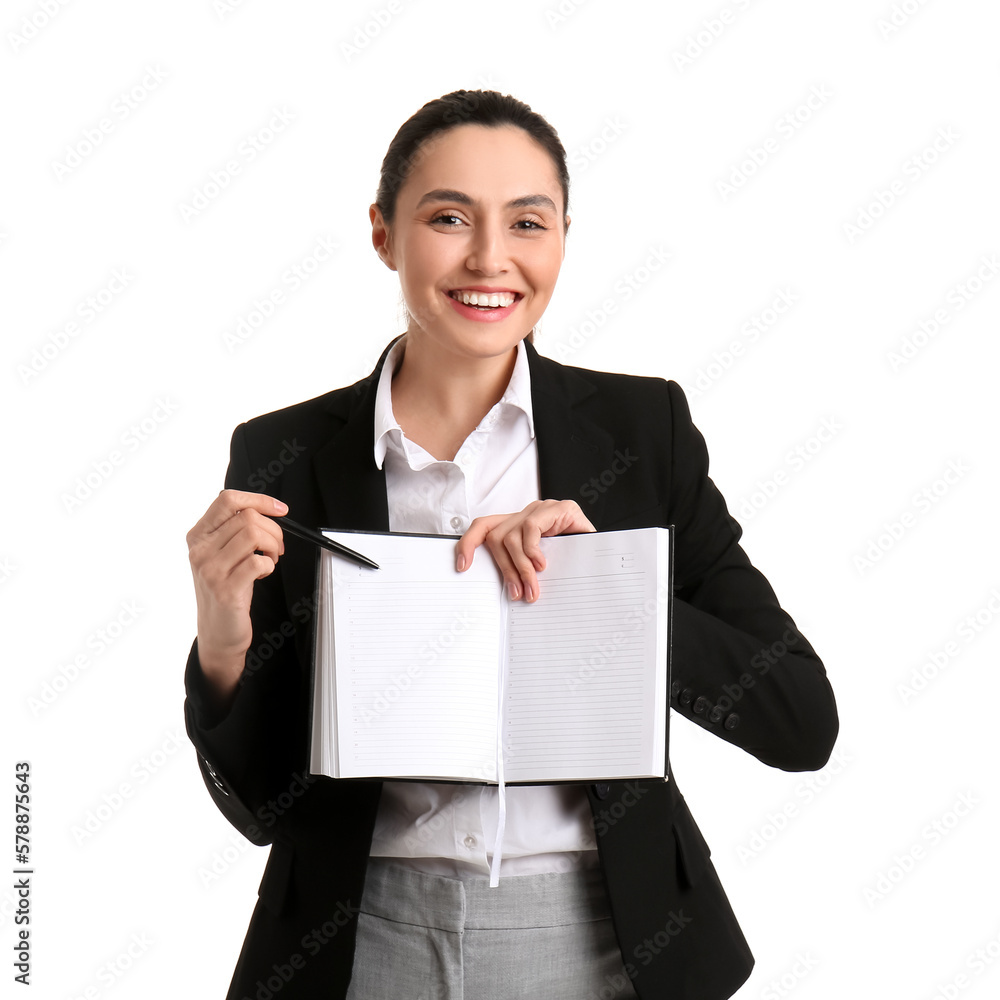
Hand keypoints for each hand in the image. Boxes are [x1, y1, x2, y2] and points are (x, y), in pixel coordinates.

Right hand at [186, 489, 286, 695]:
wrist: (218, 632)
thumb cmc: (226, 590)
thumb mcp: (222, 555)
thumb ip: (233, 531)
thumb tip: (263, 508)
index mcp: (198, 536)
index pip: (227, 500)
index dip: (258, 499)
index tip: (279, 509)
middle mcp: (200, 550)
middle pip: (247, 517)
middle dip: (274, 530)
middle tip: (277, 547)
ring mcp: (210, 570)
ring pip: (253, 534)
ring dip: (273, 546)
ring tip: (270, 559)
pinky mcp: (225, 589)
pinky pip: (257, 561)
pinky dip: (269, 564)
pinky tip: (264, 572)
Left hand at [454, 499, 595, 601]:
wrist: (603, 542)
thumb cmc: (573, 553)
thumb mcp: (545, 562)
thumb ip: (526, 569)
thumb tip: (511, 592)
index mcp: (517, 523)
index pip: (483, 526)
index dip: (469, 543)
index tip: (462, 567)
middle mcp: (526, 513)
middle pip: (496, 538)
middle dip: (506, 570)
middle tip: (517, 595)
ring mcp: (541, 509)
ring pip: (511, 537)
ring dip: (520, 567)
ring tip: (532, 588)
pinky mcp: (558, 509)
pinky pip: (531, 528)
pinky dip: (532, 549)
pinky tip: (541, 565)